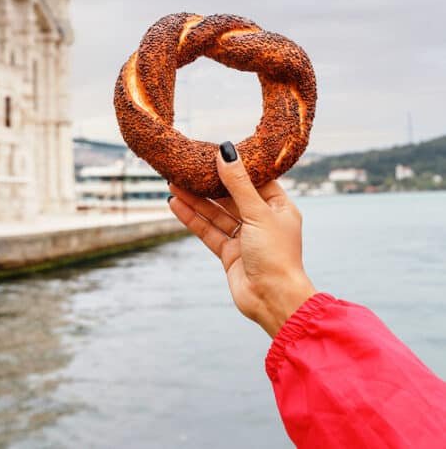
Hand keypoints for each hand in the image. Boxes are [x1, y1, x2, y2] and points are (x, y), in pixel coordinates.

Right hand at [168, 141, 315, 337]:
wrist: (273, 301)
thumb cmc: (276, 255)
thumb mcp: (257, 213)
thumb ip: (238, 183)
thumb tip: (225, 151)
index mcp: (278, 208)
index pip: (255, 180)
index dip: (236, 167)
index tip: (214, 153)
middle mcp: (262, 221)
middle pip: (231, 196)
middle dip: (209, 184)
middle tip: (186, 167)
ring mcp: (245, 238)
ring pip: (216, 213)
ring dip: (195, 200)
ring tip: (173, 183)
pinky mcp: (229, 253)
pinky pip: (208, 230)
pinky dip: (192, 218)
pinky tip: (175, 205)